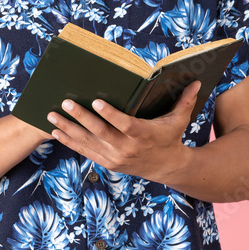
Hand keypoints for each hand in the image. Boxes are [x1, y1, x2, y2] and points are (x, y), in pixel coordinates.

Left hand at [46, 81, 200, 182]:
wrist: (167, 168)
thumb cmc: (170, 138)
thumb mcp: (179, 120)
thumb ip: (185, 100)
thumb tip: (197, 81)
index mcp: (143, 135)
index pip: (124, 124)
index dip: (109, 114)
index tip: (96, 101)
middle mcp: (127, 148)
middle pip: (100, 132)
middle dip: (81, 117)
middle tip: (65, 103)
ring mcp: (115, 157)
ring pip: (88, 142)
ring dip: (68, 129)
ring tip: (51, 116)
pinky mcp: (107, 163)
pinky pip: (85, 151)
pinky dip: (69, 142)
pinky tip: (56, 132)